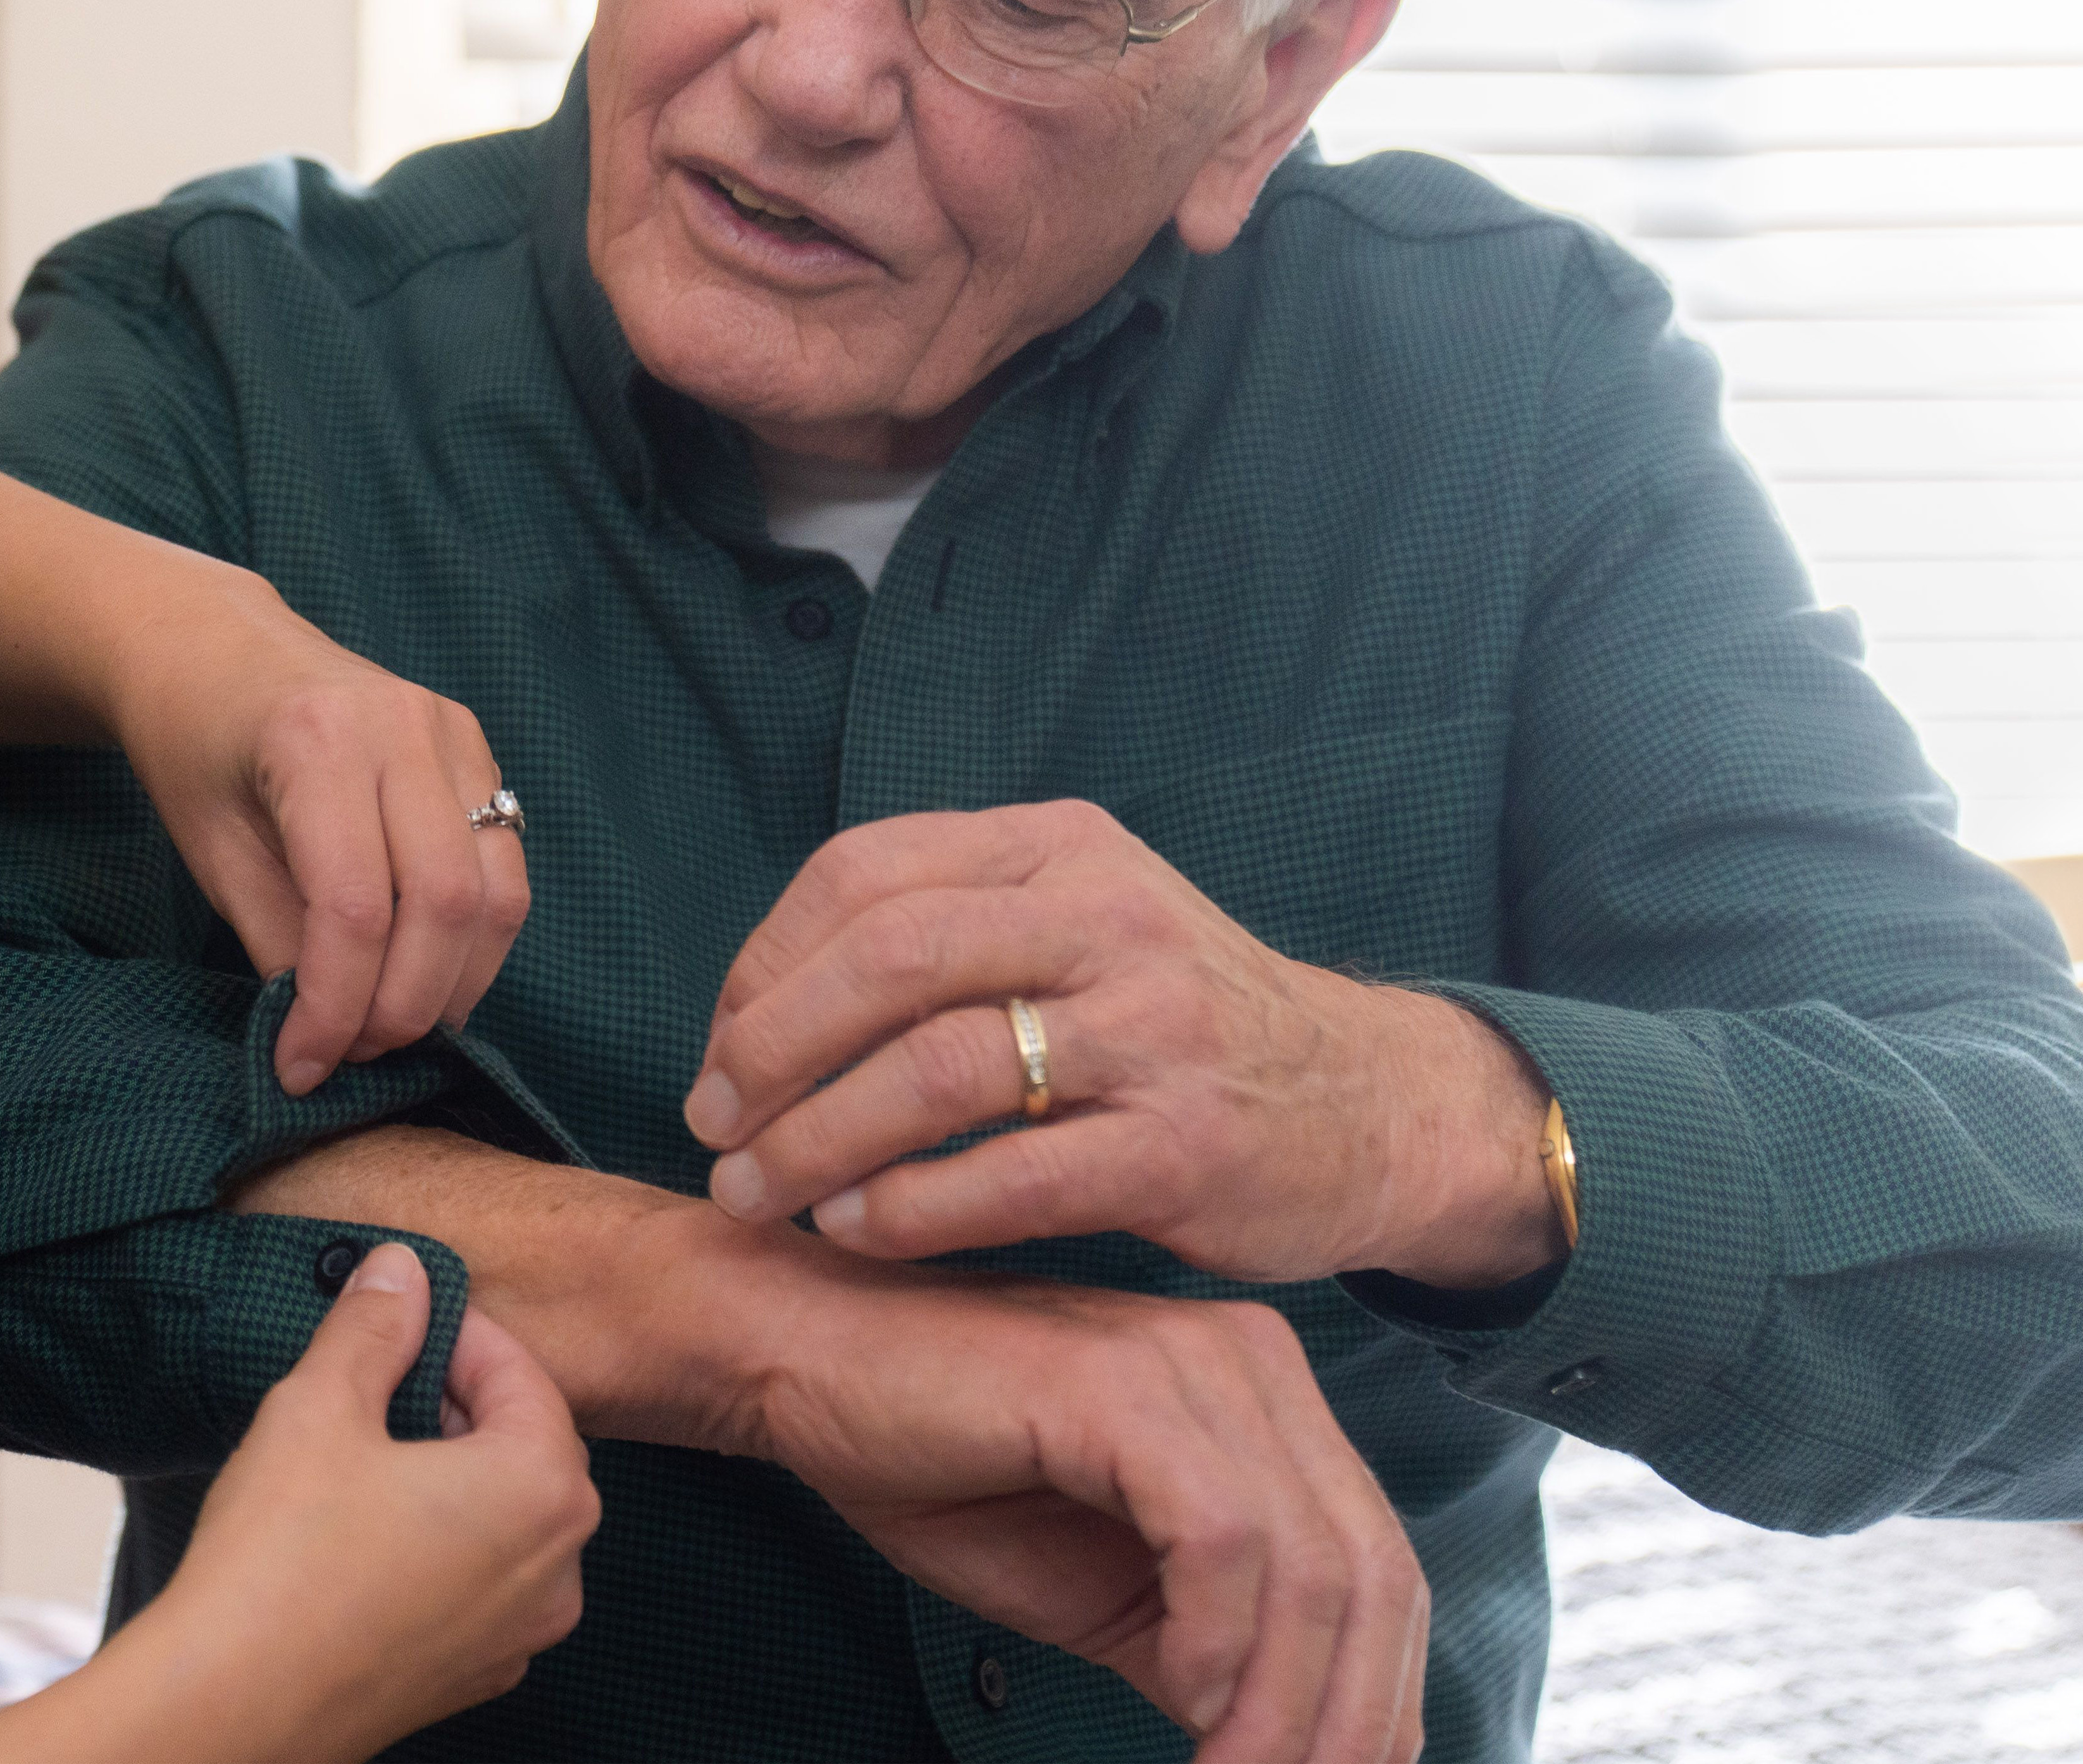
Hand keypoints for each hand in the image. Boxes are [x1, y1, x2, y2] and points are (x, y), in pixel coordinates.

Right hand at [0, 1245, 593, 1763]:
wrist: (235, 1705)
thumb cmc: (281, 1563)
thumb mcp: (319, 1409)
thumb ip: (372, 1328)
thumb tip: (398, 1271)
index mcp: (542, 1489)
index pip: (524, 1375)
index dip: (457, 1332)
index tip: (398, 1317)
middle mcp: (557, 1568)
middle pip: (527, 1448)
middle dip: (458, 1405)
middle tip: (376, 1382)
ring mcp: (521, 1633)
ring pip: (505, 1520)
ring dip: (450, 1477)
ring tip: (361, 1459)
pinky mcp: (475, 1675)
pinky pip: (477, 1584)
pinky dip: (438, 1547)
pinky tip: (360, 1538)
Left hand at [107, 590, 527, 1092]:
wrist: (215, 648)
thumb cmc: (196, 748)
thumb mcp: (212, 852)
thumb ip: (278, 942)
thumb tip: (332, 1033)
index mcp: (317, 740)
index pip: (356, 908)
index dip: (336, 1007)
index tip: (302, 1067)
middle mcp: (402, 726)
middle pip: (444, 903)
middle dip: (405, 1006)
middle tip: (356, 1055)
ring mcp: (452, 732)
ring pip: (495, 893)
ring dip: (454, 985)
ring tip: (392, 1028)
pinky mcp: (476, 749)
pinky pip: (504, 867)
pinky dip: (474, 942)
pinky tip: (425, 975)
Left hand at [677, 802, 1558, 1286]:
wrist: (1369, 1106)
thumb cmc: (1180, 1028)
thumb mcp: (1081, 926)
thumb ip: (948, 933)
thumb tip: (763, 1000)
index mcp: (1059, 849)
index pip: (863, 874)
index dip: (764, 966)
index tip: (720, 1050)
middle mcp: (1106, 920)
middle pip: (887, 958)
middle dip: (770, 1050)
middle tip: (712, 1127)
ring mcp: (1151, 1032)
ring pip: (937, 1069)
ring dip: (817, 1141)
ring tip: (758, 1195)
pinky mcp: (1181, 1148)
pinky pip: (1009, 1176)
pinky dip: (909, 1209)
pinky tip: (855, 1233)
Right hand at [728, 1265, 1429, 1763]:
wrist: (795, 1366)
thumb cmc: (937, 1468)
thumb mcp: (1107, 1593)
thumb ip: (1204, 1653)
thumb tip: (1288, 1743)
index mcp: (1266, 1402)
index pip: (1378, 1570)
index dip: (1379, 1702)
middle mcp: (1255, 1366)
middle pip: (1374, 1574)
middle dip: (1351, 1721)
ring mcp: (1195, 1365)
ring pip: (1313, 1567)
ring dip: (1283, 1708)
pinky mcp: (1124, 1383)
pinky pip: (1221, 1535)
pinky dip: (1218, 1639)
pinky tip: (1185, 1696)